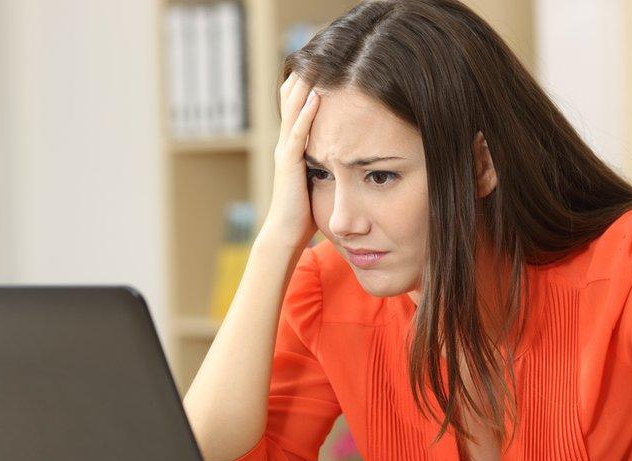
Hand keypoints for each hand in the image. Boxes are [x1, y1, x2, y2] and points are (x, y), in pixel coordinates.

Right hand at [259, 71, 321, 249]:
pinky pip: (299, 134)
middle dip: (305, 78)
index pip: (297, 108)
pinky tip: (316, 98)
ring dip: (304, 88)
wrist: (285, 235)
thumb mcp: (318, 179)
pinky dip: (306, 115)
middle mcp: (286, 145)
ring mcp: (286, 153)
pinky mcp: (289, 165)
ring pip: (293, 112)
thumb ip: (326, 162)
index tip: (323, 65)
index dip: (307, 86)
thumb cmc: (303, 213)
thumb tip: (346, 153)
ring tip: (315, 65)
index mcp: (293, 147)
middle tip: (317, 54)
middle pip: (291, 102)